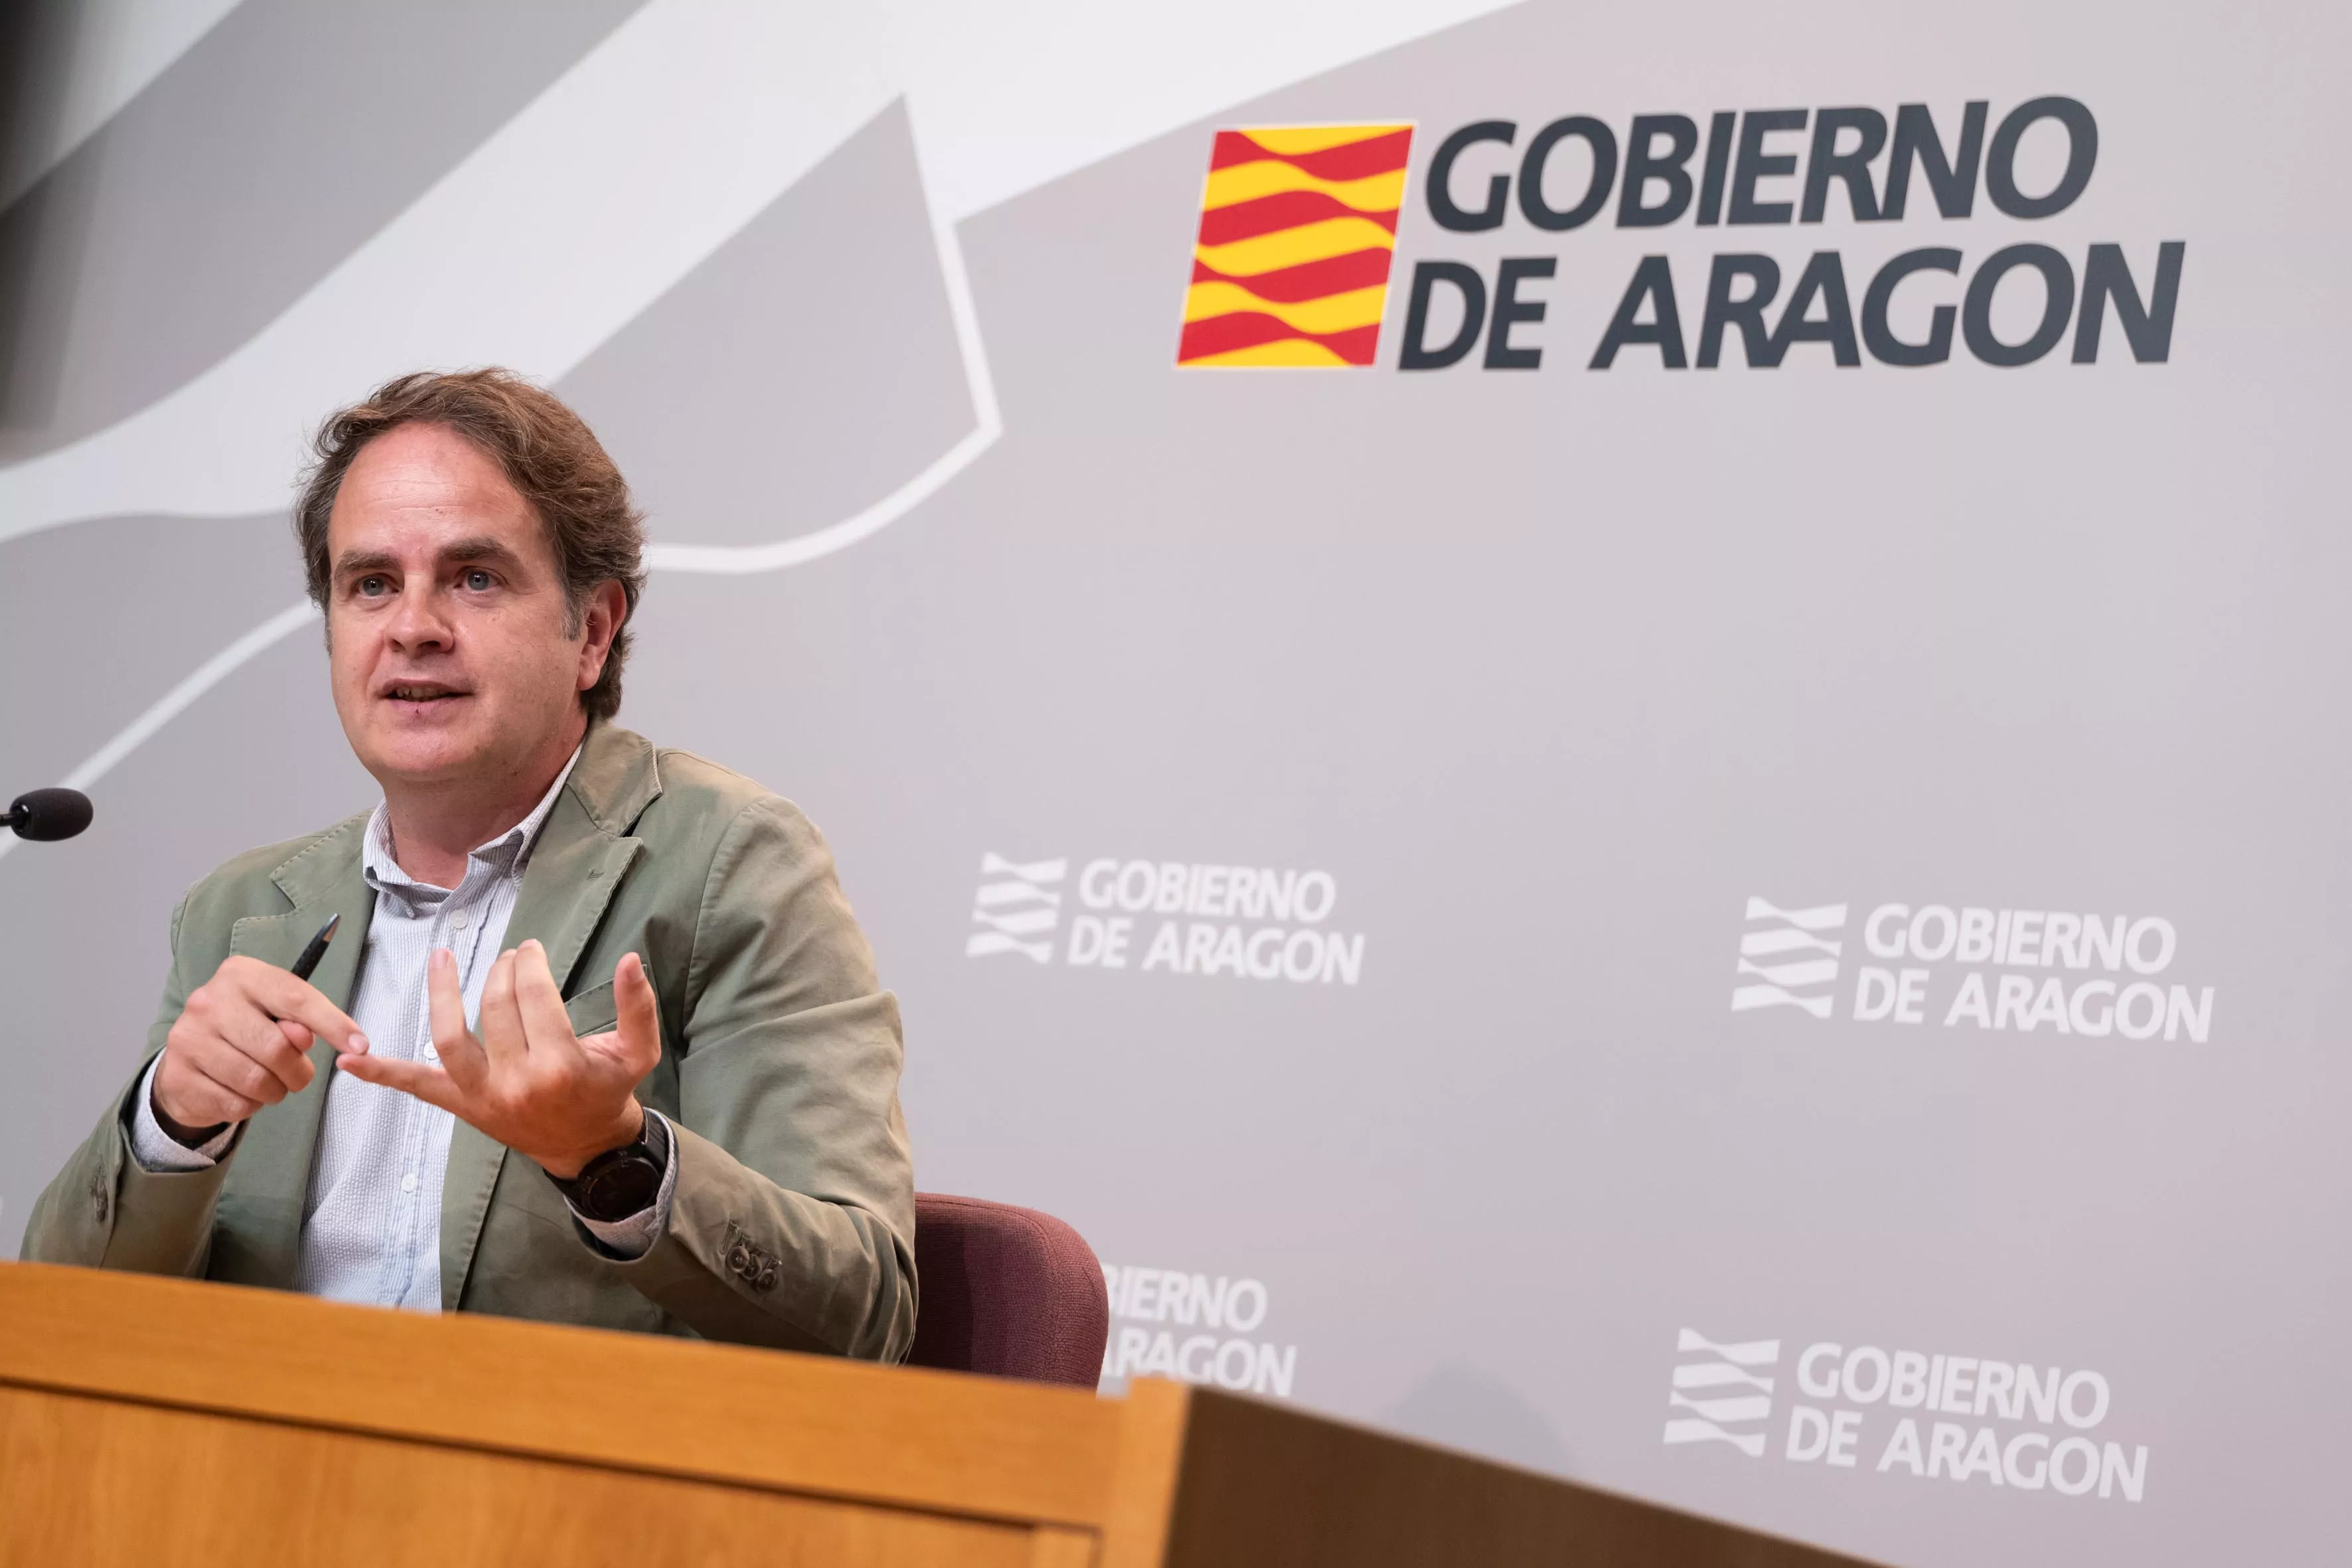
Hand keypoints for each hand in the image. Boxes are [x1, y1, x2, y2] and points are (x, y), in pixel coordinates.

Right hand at [156, 956, 367, 1130]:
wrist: (189, 1057)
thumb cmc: (247, 1028)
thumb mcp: (276, 1012)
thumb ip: (300, 1018)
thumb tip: (305, 1037)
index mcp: (240, 975)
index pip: (296, 999)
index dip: (333, 1025)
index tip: (361, 1047)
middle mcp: (208, 1001)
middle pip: (277, 1048)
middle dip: (299, 1071)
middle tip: (297, 1075)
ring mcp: (187, 1038)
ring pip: (255, 1081)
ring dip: (275, 1091)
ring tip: (270, 1084)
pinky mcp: (177, 1075)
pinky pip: (234, 1104)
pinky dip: (249, 1106)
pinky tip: (242, 1093)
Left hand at [338, 940, 660, 1177]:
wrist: (586, 1148)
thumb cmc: (609, 1091)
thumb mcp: (637, 1052)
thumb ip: (638, 1006)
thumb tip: (631, 958)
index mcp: (560, 1064)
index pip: (534, 995)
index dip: (530, 963)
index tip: (531, 950)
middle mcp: (517, 1080)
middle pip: (496, 1006)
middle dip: (502, 971)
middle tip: (511, 958)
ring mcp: (482, 1095)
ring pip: (450, 1035)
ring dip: (441, 994)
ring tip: (441, 959)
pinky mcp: (461, 1106)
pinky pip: (417, 1087)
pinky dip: (382, 1073)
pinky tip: (350, 1059)